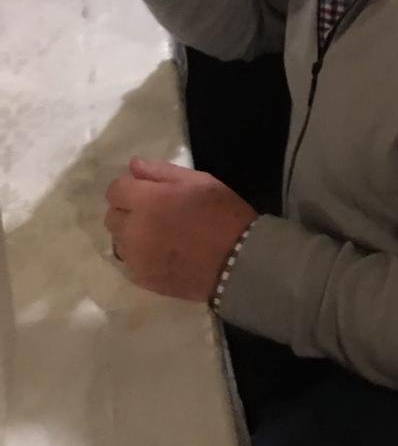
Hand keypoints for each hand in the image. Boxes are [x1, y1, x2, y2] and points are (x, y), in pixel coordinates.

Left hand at [105, 158, 256, 302]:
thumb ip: (161, 172)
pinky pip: (129, 263)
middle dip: (127, 210)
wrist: (237, 261)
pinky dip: (139, 256)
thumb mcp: (198, 181)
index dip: (129, 187)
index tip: (146, 190)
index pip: (115, 190)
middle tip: (154, 211)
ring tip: (158, 234)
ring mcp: (135, 258)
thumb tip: (133, 166)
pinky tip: (162, 253)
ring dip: (132, 234)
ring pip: (118, 241)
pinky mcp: (142, 280)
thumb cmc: (222, 212)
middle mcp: (133, 230)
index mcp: (146, 201)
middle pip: (112, 217)